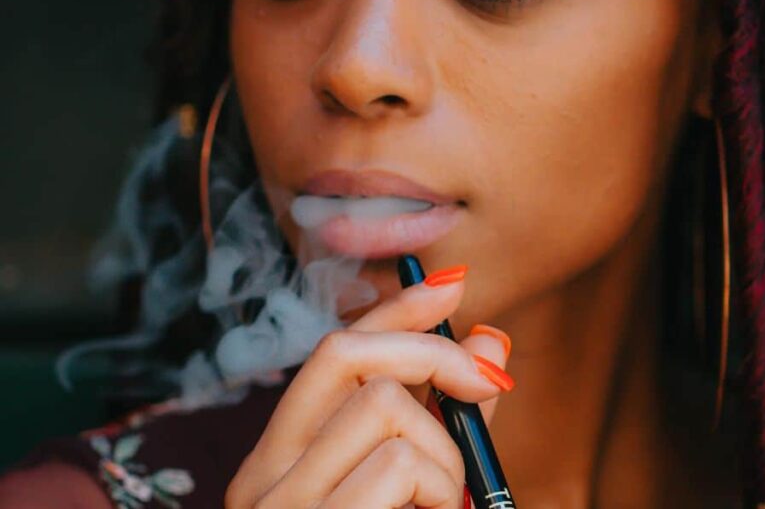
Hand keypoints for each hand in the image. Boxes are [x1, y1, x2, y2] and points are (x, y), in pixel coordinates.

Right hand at [224, 268, 512, 508]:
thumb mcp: (419, 497)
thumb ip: (452, 424)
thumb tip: (492, 344)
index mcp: (282, 464)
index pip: (332, 356)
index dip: (394, 310)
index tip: (452, 284)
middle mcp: (264, 481)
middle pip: (346, 356)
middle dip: (433, 352)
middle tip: (490, 389)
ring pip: (390, 411)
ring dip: (448, 458)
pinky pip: (402, 466)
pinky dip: (443, 492)